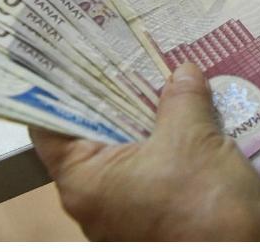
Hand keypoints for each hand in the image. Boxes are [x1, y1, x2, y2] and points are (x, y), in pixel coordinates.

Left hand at [30, 63, 259, 240]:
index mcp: (86, 181)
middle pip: (97, 131)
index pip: (52, 126)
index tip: (75, 52)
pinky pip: (161, 163)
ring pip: (135, 146)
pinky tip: (195, 106)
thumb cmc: (208, 207)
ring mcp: (133, 206)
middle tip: (132, 51)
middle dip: (120, 92)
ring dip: (154, 112)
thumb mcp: (193, 141)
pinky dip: (175, 136)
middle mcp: (100, 197)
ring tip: (169, 71)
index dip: (61, 87)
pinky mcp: (164, 209)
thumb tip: (182, 71)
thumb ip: (181, 99)